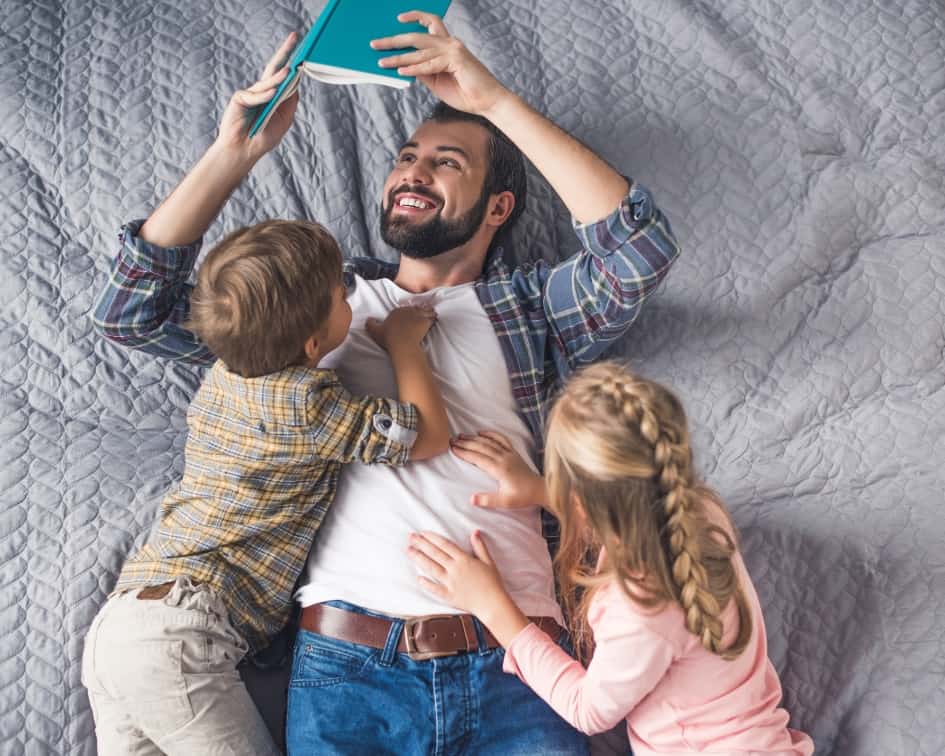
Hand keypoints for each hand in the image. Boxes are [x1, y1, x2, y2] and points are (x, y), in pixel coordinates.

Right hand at [215, 33, 299, 159]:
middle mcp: (262, 90)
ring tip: (289, 70)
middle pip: (275, 67)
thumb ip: (290, 100)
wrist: (246, 149)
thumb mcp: (284, 118)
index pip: (284, 73)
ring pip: (267, 82)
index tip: (304, 48)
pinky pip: (255, 95)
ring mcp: (250, 92)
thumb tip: (297, 81)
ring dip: (278, 77)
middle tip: (295, 37)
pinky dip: (264, 96)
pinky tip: (273, 94)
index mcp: (273, 94)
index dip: (293, 61)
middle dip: (285, 52)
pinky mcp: (240, 98)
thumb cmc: (265, 136)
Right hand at [365, 304, 436, 350]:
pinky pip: (431, 317)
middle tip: (423, 311)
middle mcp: (407, 310)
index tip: (410, 314)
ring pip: (424, 311)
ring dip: (428, 311)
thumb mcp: (375, 331)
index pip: (403, 309)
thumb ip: (371, 324)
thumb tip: (368, 319)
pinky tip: (436, 317)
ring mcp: (417, 315)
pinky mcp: (425, 321)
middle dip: (419, 310)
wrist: (401, 343)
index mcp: (396, 311)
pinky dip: (433, 317)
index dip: (408, 312)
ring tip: (431, 312)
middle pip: (415, 308)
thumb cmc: (389, 338)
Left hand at [371, 12, 509, 116]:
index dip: (415, 17)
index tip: (398, 19)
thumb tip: (403, 66)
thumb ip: (423, 72)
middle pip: (417, 36)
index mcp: (447, 45)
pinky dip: (414, 68)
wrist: (487, 102)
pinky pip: (430, 64)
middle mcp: (450, 43)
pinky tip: (401, 71)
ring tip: (382, 61)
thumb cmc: (465, 93)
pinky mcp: (457, 60)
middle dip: (394, 39)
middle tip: (375, 44)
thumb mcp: (437, 82)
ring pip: (420, 50)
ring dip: (398, 57)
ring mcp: (454, 50)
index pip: (430, 23)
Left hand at [407, 530, 502, 611]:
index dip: (432, 538)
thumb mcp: (488, 561)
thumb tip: (475, 532)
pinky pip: (435, 589)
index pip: (445, 545)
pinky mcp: (449, 596)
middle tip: (410, 537)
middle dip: (421, 544)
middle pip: (435, 554)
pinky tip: (418, 578)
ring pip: (432, 568)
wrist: (493, 604)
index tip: (422, 533)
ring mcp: (451, 583)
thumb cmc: (493, 582)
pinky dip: (426, 583)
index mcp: (464, 560)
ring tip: (409, 551)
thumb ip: (480, 546)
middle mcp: (455, 569)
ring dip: (419, 559)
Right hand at [450, 431, 545, 508]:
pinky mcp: (513, 452)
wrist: (539, 489)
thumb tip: (471, 499)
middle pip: (481, 447)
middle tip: (452, 440)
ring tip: (462, 436)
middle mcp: (503, 458)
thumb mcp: (505, 502)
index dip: (464, 453)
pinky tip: (482, 432)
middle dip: (466, 443)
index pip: (478, 458)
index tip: (453, 449)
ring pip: (489, 442)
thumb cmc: (522, 496)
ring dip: (474, 438)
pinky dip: (491, 434)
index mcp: (499, 469)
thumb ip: (488, 500)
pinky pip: (501, 439)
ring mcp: (509, 453)